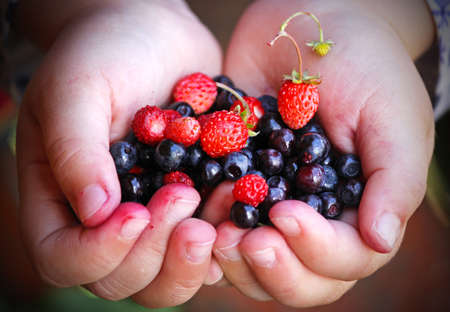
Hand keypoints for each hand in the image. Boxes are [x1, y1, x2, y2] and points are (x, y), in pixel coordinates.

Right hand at [16, 0, 221, 306]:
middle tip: (184, 196)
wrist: (156, 37)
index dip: (100, 251)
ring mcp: (152, 220)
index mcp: (60, 200)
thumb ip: (77, 150)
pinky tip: (239, 201)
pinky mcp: (191, 210)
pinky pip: (209, 249)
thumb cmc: (106, 53)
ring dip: (196, 254)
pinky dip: (227, 238)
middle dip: (156, 250)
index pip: (65, 259)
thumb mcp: (78, 89)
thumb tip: (95, 212)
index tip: (136, 211)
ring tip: (220, 198)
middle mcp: (104, 222)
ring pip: (169, 277)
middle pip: (123, 280)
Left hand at [201, 0, 434, 306]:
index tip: (284, 212)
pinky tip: (195, 222)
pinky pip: (220, 231)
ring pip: (257, 267)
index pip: (347, 259)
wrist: (304, 27)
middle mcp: (317, 218)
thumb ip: (392, 181)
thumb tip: (381, 241)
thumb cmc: (361, 64)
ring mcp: (272, 206)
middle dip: (274, 270)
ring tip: (217, 234)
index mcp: (358, 208)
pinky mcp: (235, 189)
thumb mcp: (391, 116)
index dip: (317, 250)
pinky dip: (206, 237)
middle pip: (301, 280)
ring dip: (235, 262)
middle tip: (246, 241)